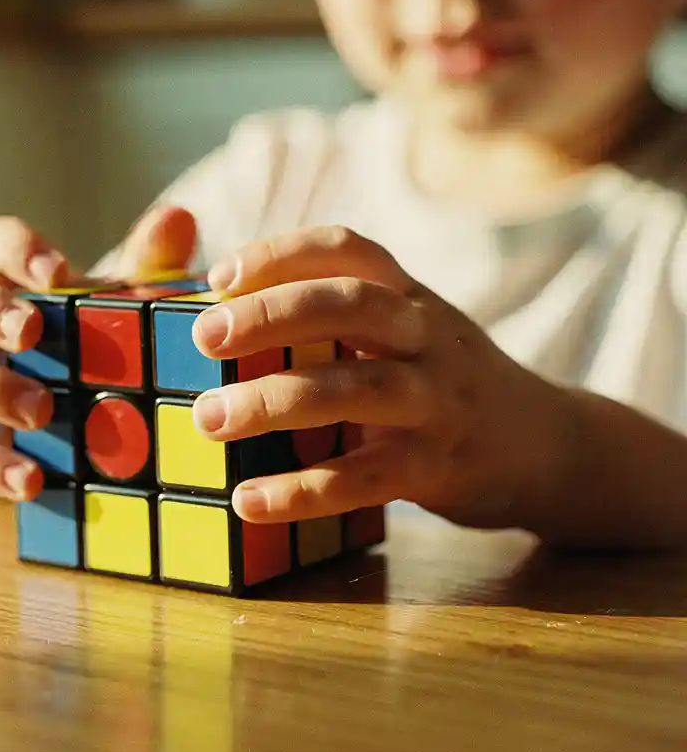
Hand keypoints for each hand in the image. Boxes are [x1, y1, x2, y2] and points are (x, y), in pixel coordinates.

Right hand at [0, 205, 197, 499]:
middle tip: (29, 333)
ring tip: (40, 411)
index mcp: (10, 276)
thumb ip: (148, 266)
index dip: (16, 249)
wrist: (67, 410)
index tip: (56, 273)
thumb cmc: (94, 339)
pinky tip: (30, 480)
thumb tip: (176, 218)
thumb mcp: (126, 305)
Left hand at [191, 226, 571, 529]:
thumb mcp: (407, 333)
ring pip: (359, 389)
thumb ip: (338, 320)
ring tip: (208, 420)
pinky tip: (249, 500)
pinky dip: (304, 490)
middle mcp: (427, 336)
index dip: (280, 254)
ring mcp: (440, 401)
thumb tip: (224, 316)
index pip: (346, 251)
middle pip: (352, 305)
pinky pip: (367, 477)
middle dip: (271, 315)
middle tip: (203, 338)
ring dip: (276, 401)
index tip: (218, 278)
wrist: (548, 445)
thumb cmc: (445, 382)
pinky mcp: (441, 467)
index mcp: (408, 296)